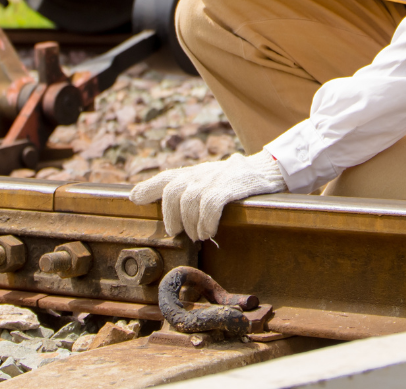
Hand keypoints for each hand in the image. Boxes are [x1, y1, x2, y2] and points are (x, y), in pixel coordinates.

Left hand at [129, 151, 286, 241]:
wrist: (270, 170)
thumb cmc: (238, 183)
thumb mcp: (212, 182)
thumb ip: (190, 190)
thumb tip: (160, 200)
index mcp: (197, 172)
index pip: (167, 176)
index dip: (149, 186)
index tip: (134, 198)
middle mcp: (203, 172)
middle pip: (173, 190)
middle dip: (170, 215)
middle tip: (177, 233)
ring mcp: (217, 177)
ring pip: (190, 200)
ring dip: (191, 223)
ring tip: (199, 235)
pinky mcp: (232, 186)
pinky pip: (211, 204)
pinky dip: (207, 220)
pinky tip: (211, 230)